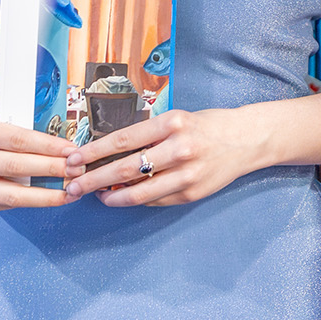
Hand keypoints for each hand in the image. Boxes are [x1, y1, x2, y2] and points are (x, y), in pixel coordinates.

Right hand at [0, 115, 83, 213]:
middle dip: (52, 169)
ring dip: (47, 193)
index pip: (17, 139)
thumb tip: (66, 148)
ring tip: (71, 190)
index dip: (48, 146)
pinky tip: (53, 198)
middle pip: (16, 166)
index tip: (71, 150)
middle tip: (77, 171)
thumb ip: (25, 133)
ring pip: (13, 193)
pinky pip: (9, 205)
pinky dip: (35, 202)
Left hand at [64, 108, 257, 206]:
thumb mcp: (177, 118)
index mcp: (172, 123)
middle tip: (73, 185)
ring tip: (96, 195)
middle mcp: (179, 148)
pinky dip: (135, 201)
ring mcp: (187, 174)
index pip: (123, 139)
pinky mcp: (192, 193)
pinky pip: (156, 201)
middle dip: (93, 179)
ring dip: (112, 196)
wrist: (247, 139)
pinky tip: (123, 198)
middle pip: (125, 169)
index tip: (73, 160)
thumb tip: (108, 153)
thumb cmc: (207, 126)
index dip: (94, 152)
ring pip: (139, 192)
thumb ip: (148, 134)